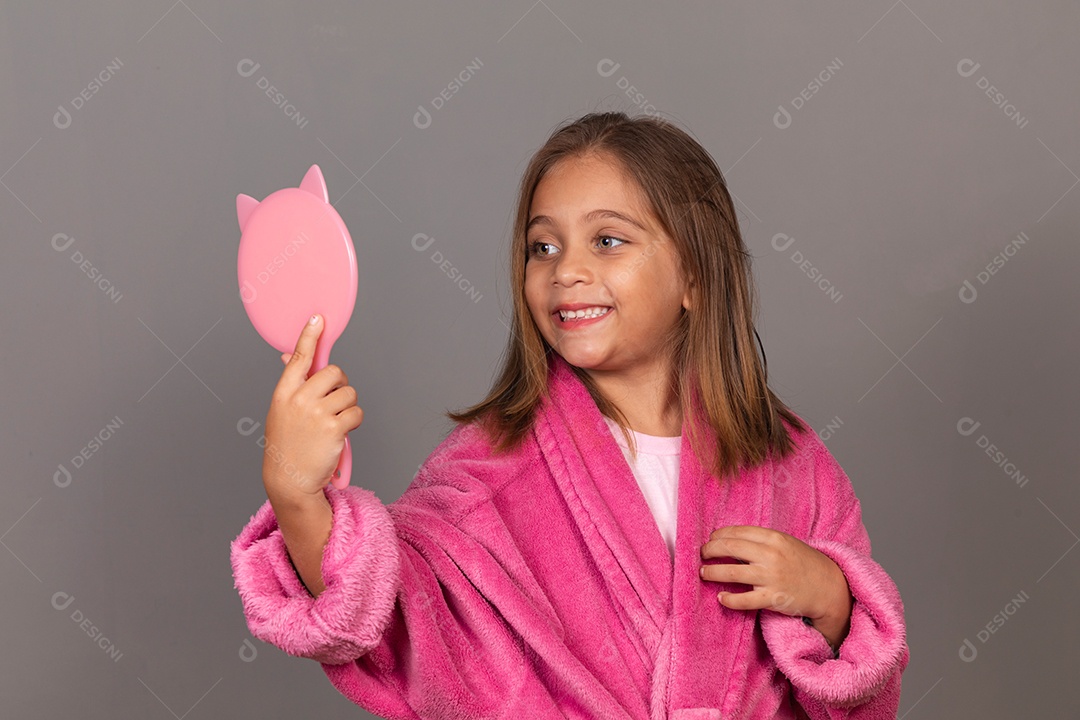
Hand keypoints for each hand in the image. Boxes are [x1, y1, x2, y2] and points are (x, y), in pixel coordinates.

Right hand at [261, 314, 362, 500]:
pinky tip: (341, 433)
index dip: (309, 336)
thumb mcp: (282, 411)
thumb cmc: (287, 444)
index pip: (299, 358)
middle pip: (334, 372)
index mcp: (284, 393)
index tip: (318, 318)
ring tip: (334, 423)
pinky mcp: (334, 427)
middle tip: (334, 401)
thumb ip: (291, 385)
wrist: (290, 479)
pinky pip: (356, 412)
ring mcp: (317, 413)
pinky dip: (354, 422)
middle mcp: (299, 399)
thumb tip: (289, 356)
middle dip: (340, 384)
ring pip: (349, 393)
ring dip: (348, 406)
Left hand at [700, 525, 852, 649]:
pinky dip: (728, 599)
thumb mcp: (784, 543)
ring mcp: (771, 577)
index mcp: (773, 538)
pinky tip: (721, 597)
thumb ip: (760, 541)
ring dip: (712, 572)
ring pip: (731, 573)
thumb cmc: (803, 562)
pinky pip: (743, 600)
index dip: (718, 536)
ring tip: (704, 573)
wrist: (828, 587)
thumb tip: (729, 540)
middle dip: (710, 550)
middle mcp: (771, 555)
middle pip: (729, 548)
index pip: (736, 532)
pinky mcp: (772, 599)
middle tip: (702, 555)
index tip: (711, 540)